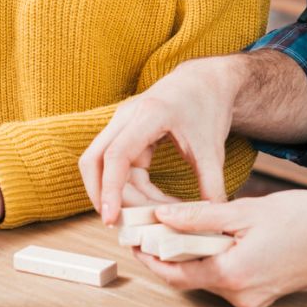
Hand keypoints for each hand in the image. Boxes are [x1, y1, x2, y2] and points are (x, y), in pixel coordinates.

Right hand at [80, 56, 241, 224]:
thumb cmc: (208, 107)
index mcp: (149, 114)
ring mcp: (122, 124)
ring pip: (103, 166)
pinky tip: (151, 204)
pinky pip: (118, 166)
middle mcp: (127, 116)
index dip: (110, 189)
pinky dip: (130, 188)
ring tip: (146, 219)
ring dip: (120, 194)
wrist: (206, 81)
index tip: (110, 218)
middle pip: (94, 160)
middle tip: (119, 225)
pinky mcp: (125, 134)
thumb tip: (211, 223)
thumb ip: (211, 185)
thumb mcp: (212, 149)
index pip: (116, 155)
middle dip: (101, 195)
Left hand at [134, 191, 306, 306]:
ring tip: (177, 223)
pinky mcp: (262, 292)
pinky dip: (212, 257)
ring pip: (207, 275)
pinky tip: (211, 234)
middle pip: (188, 276)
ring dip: (190, 253)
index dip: (149, 255)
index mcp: (232, 274)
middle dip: (167, 251)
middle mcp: (240, 295)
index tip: (133, 236)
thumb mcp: (248, 211)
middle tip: (150, 224)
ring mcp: (252, 297)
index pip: (174, 272)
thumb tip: (164, 217)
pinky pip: (226, 275)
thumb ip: (201, 217)